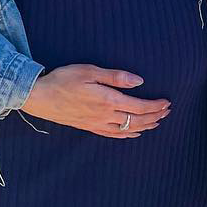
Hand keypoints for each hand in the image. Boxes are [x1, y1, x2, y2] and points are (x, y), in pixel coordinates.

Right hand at [22, 64, 169, 137]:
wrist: (39, 97)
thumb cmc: (63, 80)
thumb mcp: (90, 71)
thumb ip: (116, 77)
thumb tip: (139, 81)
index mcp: (108, 100)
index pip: (140, 106)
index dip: (156, 106)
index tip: (167, 102)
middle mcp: (106, 116)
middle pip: (137, 120)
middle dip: (155, 116)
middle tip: (167, 111)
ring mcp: (97, 124)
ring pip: (128, 129)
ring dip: (145, 126)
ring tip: (157, 122)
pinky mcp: (89, 127)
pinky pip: (114, 135)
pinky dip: (128, 134)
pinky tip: (134, 133)